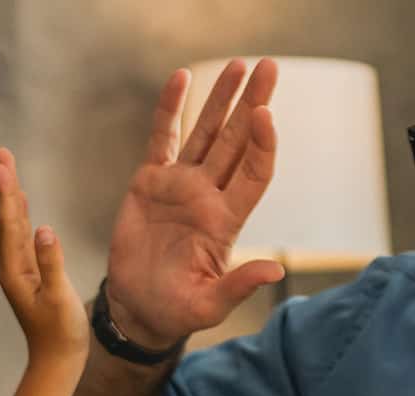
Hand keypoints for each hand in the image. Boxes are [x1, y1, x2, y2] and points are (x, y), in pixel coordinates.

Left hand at [0, 148, 87, 361]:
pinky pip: (22, 237)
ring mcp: (20, 271)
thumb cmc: (61, 334)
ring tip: (8, 169)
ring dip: (11, 196)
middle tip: (1, 154)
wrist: (57, 362)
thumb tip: (44, 229)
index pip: (10, 224)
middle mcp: (12, 267)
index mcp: (15, 271)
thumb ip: (52, 263)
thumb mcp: (60, 299)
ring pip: (14, 226)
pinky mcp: (30, 274)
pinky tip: (22, 204)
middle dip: (6, 185)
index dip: (6, 192)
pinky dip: (21, 215)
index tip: (2, 165)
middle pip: (7, 218)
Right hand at [104, 59, 287, 346]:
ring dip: (221, 99)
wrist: (139, 308)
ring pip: (206, 132)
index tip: (266, 113)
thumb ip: (239, 286)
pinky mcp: (150, 181)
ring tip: (239, 65)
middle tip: (269, 67)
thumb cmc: (176, 311)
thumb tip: (276, 270)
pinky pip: (163, 138)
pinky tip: (181, 78)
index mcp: (226, 221)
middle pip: (236, 141)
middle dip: (252, 104)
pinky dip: (171, 109)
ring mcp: (181, 185)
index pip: (253, 172)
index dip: (262, 143)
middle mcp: (208, 196)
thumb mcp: (209, 304)